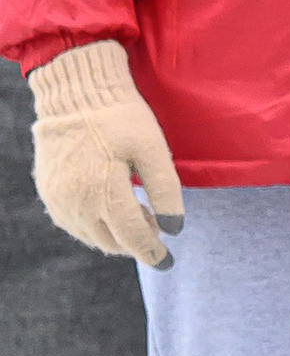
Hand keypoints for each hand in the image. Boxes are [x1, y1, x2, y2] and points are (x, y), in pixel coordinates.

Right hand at [28, 41, 182, 266]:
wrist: (75, 93)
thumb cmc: (119, 117)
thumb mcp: (152, 148)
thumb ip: (165, 190)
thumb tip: (174, 230)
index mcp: (104, 191)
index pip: (132, 237)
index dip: (152, 252)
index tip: (168, 262)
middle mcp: (77, 201)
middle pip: (112, 242)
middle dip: (137, 241)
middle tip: (154, 222)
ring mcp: (59, 199)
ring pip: (92, 237)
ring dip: (116, 236)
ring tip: (136, 212)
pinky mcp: (49, 192)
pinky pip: (73, 224)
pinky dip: (95, 226)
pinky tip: (109, 210)